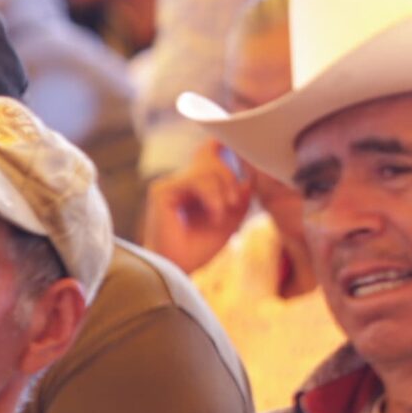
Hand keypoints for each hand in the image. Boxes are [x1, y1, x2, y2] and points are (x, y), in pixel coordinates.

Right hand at [140, 145, 252, 275]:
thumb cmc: (199, 250)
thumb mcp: (228, 222)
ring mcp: (169, 184)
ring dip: (222, 192)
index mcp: (192, 188)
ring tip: (222, 214)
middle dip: (229, 179)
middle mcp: (179, 182)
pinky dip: (212, 197)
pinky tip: (215, 214)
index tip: (239, 143)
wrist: (178, 269)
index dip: (220, 145)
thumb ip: (239, 200)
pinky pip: (196, 180)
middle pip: (210, 161)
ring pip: (206, 171)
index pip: (206, 155)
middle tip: (235, 202)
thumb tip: (249, 179)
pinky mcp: (162, 190)